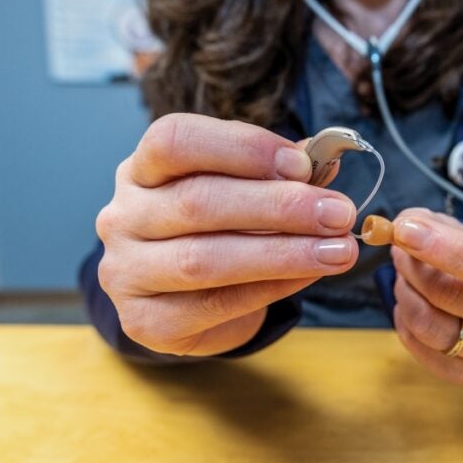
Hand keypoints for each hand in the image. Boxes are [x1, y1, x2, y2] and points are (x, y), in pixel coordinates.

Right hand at [95, 114, 356, 355]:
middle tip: (339, 212)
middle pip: (197, 201)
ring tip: (338, 250)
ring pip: (204, 259)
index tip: (302, 164)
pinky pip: (215, 305)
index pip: (175, 140)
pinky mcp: (146, 321)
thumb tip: (326, 160)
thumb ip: (278, 173)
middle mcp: (123, 216)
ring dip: (283, 253)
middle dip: (279, 206)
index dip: (242, 148)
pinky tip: (308, 276)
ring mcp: (127, 271)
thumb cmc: (217, 229)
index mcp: (142, 168)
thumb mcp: (241, 190)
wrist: (183, 299)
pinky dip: (270, 290)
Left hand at [389, 209, 462, 385]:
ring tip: (405, 276)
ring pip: (432, 327)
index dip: (448, 250)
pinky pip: (424, 352)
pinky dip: (407, 323)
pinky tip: (412, 304)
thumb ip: (442, 226)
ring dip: (405, 294)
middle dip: (413, 266)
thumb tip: (403, 224)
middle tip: (400, 246)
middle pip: (453, 297)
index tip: (406, 230)